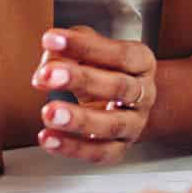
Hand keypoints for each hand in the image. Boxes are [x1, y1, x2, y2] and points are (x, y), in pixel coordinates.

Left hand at [31, 26, 158, 163]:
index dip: (86, 46)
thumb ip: (70, 47)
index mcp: (141, 63)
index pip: (119, 54)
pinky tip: (49, 138)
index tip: (52, 40)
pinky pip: (99, 153)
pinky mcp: (119, 148)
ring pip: (111, 125)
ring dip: (78, 119)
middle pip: (119, 87)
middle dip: (81, 80)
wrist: (125, 104)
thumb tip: (50, 53)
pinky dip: (71, 148)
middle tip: (48, 75)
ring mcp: (134, 124)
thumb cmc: (104, 71)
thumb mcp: (91, 50)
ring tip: (48, 112)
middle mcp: (143, 94)